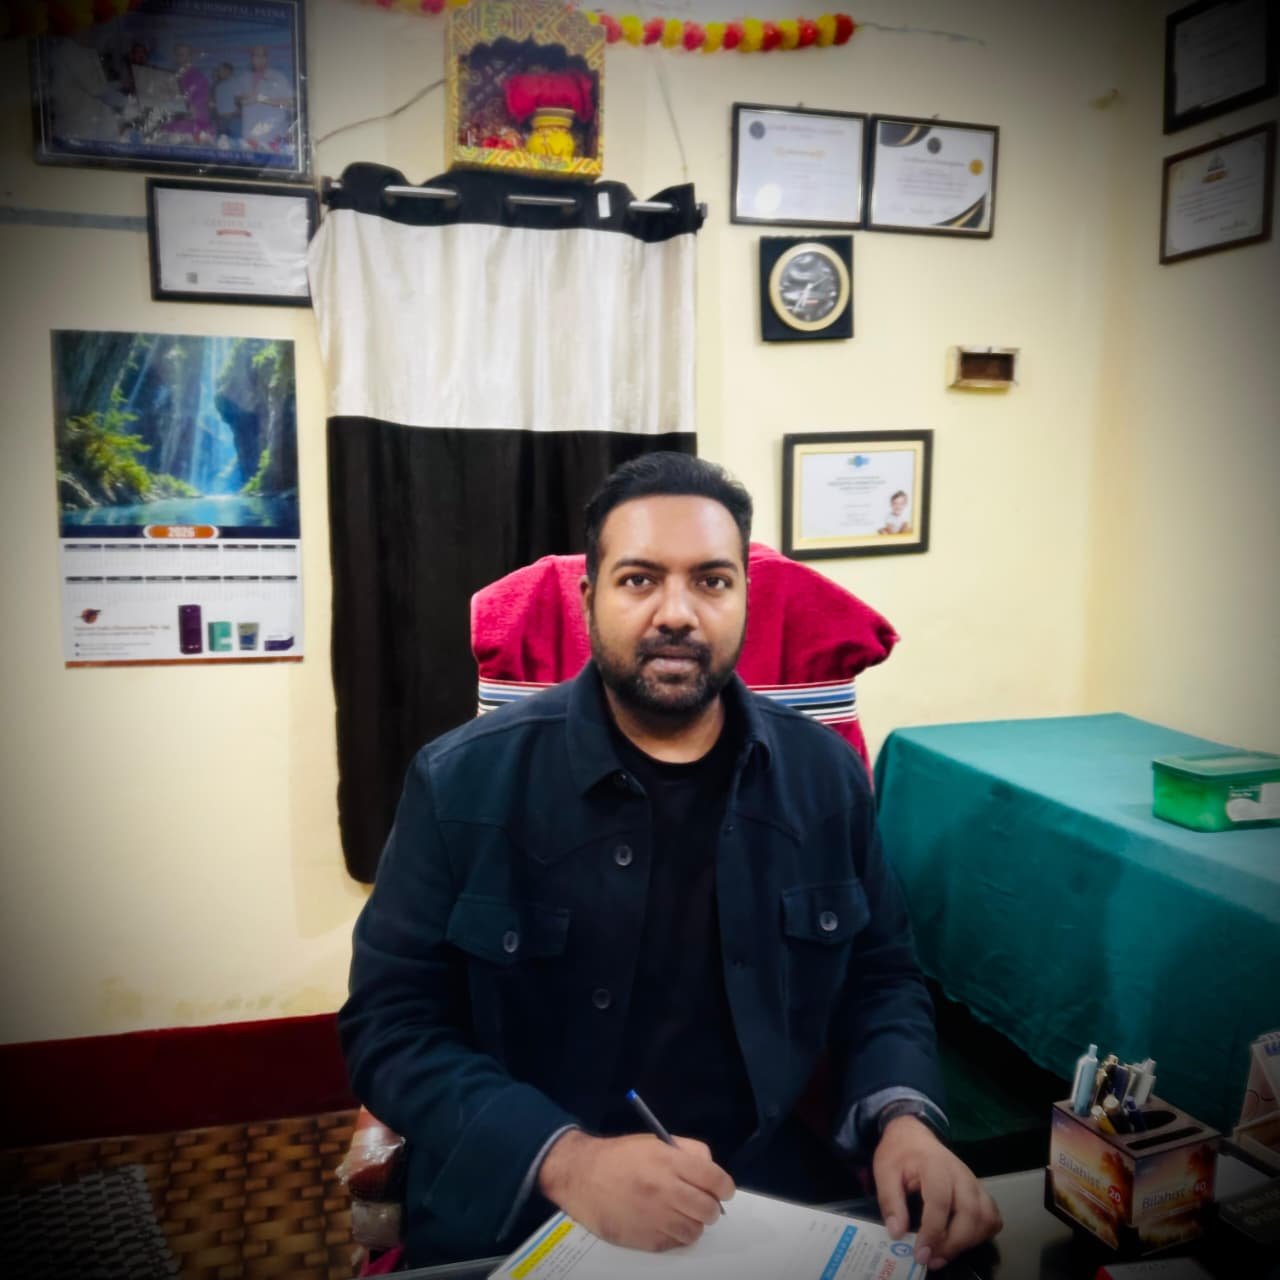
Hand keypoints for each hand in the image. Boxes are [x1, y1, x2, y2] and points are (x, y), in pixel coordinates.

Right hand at [537, 1129, 734, 1250]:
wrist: (581, 1177)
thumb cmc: (620, 1156)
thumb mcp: (654, 1142)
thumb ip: (687, 1152)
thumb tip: (711, 1170)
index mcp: (668, 1162)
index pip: (714, 1179)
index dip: (725, 1187)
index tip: (724, 1190)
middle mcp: (664, 1191)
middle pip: (708, 1209)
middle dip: (711, 1207)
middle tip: (704, 1203)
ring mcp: (655, 1218)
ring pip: (695, 1231)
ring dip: (694, 1223)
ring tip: (682, 1213)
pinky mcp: (645, 1239)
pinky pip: (675, 1243)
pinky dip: (676, 1235)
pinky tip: (665, 1222)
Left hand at [873, 1115, 1001, 1270]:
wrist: (915, 1135)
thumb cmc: (900, 1154)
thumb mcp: (884, 1171)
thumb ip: (890, 1201)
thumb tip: (897, 1233)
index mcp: (935, 1165)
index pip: (941, 1201)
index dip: (933, 1231)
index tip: (920, 1253)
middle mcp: (961, 1174)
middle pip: (971, 1213)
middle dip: (953, 1243)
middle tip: (932, 1259)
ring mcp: (975, 1183)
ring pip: (986, 1218)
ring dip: (968, 1242)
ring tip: (943, 1253)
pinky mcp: (980, 1192)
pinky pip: (992, 1218)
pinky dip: (982, 1234)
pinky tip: (961, 1241)